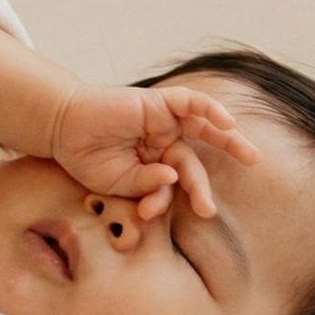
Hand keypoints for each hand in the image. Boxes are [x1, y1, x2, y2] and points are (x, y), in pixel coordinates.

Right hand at [50, 83, 258, 219]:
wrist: (63, 129)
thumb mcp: (117, 181)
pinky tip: (228, 123)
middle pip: (193, 161)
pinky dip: (210, 110)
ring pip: (203, 128)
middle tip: (208, 211)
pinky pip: (191, 103)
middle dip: (201, 187)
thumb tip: (172, 178)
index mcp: (153, 164)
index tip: (148, 213)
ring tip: (251, 157)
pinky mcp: (158, 102)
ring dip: (229, 141)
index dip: (164, 201)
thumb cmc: (87, 157)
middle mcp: (162, 142)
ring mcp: (162, 122)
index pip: (171, 185)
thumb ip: (145, 183)